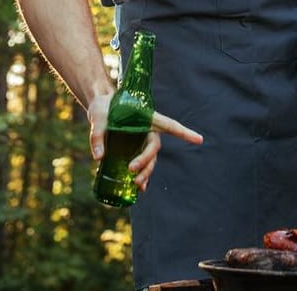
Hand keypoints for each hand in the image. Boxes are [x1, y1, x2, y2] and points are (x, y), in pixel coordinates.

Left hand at [88, 97, 203, 193]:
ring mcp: (141, 142)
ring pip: (150, 160)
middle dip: (146, 161)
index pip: (169, 125)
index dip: (184, 133)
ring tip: (137, 184)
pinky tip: (138, 189)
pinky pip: (142, 165)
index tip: (199, 140)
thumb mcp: (98, 117)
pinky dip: (142, 176)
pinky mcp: (133, 149)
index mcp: (146, 118)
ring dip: (146, 172)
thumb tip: (99, 158)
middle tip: (131, 169)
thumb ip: (97, 135)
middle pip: (154, 149)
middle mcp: (148, 131)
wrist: (99, 108)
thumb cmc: (103, 107)